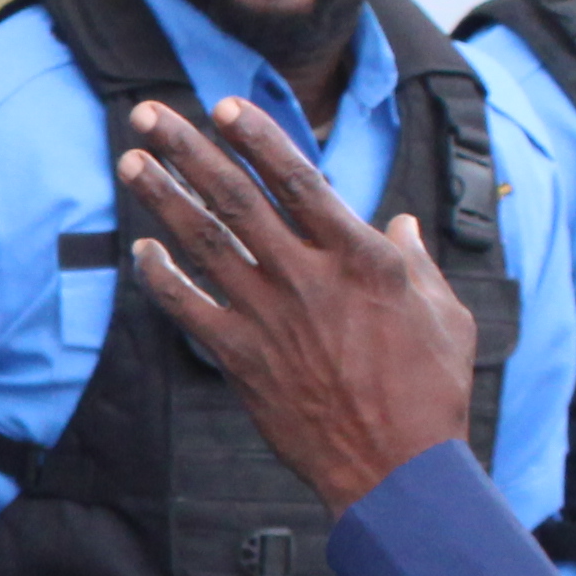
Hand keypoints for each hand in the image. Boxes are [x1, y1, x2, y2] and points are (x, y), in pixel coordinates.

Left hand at [113, 100, 479, 511]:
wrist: (397, 469)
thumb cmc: (430, 391)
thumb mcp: (444, 313)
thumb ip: (414, 263)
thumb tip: (398, 226)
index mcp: (359, 256)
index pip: (299, 180)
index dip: (259, 139)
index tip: (225, 106)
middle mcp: (306, 277)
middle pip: (235, 199)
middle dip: (187, 151)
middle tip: (149, 116)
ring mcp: (269, 318)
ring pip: (204, 244)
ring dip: (162, 200)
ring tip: (130, 163)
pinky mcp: (243, 360)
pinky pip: (190, 310)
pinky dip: (162, 279)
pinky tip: (141, 252)